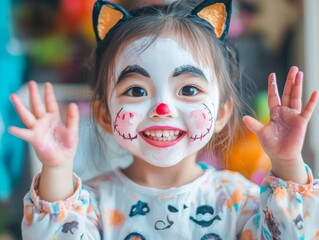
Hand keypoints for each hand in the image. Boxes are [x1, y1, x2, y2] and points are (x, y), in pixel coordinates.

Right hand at [9, 81, 78, 168]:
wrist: (62, 160)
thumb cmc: (67, 146)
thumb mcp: (73, 131)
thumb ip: (72, 118)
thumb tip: (73, 104)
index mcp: (54, 118)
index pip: (51, 103)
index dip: (49, 94)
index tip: (47, 84)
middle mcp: (44, 122)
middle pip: (37, 105)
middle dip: (34, 94)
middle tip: (31, 83)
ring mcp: (37, 129)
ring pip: (27, 116)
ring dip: (20, 107)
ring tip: (13, 96)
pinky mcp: (34, 139)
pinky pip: (25, 134)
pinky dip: (18, 131)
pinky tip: (11, 129)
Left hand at [243, 66, 318, 182]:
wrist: (281, 156)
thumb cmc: (271, 144)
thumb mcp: (261, 133)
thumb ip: (254, 124)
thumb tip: (244, 117)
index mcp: (274, 113)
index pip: (273, 96)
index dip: (273, 86)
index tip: (272, 75)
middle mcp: (285, 112)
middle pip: (287, 93)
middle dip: (289, 81)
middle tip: (293, 68)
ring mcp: (294, 116)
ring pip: (296, 97)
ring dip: (298, 86)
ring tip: (300, 73)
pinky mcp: (301, 122)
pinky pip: (307, 110)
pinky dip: (312, 101)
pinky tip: (315, 92)